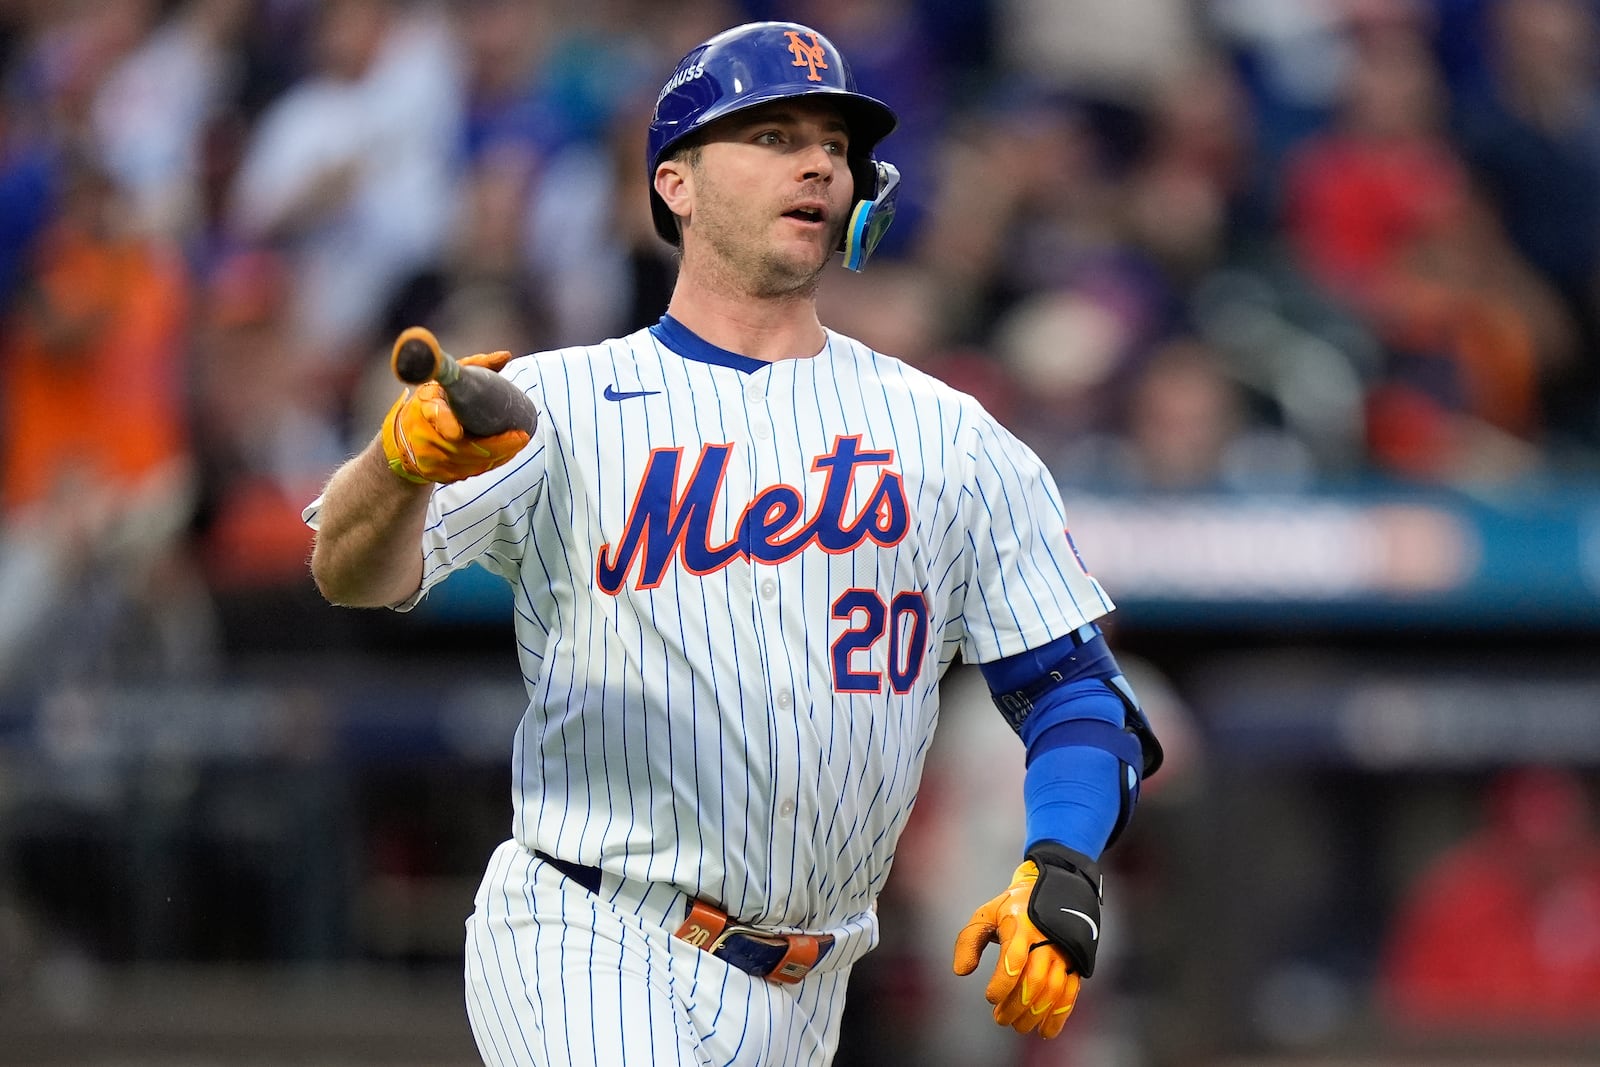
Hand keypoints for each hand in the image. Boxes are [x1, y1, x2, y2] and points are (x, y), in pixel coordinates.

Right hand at [381, 350, 530, 483]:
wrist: (402, 440)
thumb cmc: (431, 403)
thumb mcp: (445, 380)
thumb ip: (474, 366)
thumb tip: (506, 356)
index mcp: (424, 408)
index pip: (433, 415)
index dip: (443, 422)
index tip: (456, 431)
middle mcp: (423, 437)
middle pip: (463, 446)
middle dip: (496, 444)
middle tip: (521, 436)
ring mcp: (430, 460)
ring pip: (471, 463)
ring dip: (499, 455)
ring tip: (518, 443)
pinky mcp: (439, 476)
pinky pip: (471, 472)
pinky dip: (490, 464)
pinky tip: (505, 455)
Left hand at [952, 846, 1102, 1039]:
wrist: (1051, 890)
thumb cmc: (1012, 907)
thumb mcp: (986, 914)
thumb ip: (969, 940)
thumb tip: (961, 972)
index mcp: (1022, 925)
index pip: (1014, 958)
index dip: (1003, 983)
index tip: (990, 998)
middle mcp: (1046, 939)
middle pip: (1034, 980)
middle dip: (1016, 1006)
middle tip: (1000, 1020)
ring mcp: (1064, 952)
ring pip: (1053, 990)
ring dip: (1035, 1014)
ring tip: (1018, 1026)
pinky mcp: (1075, 963)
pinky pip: (1070, 992)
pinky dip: (1059, 1015)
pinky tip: (1045, 1030)